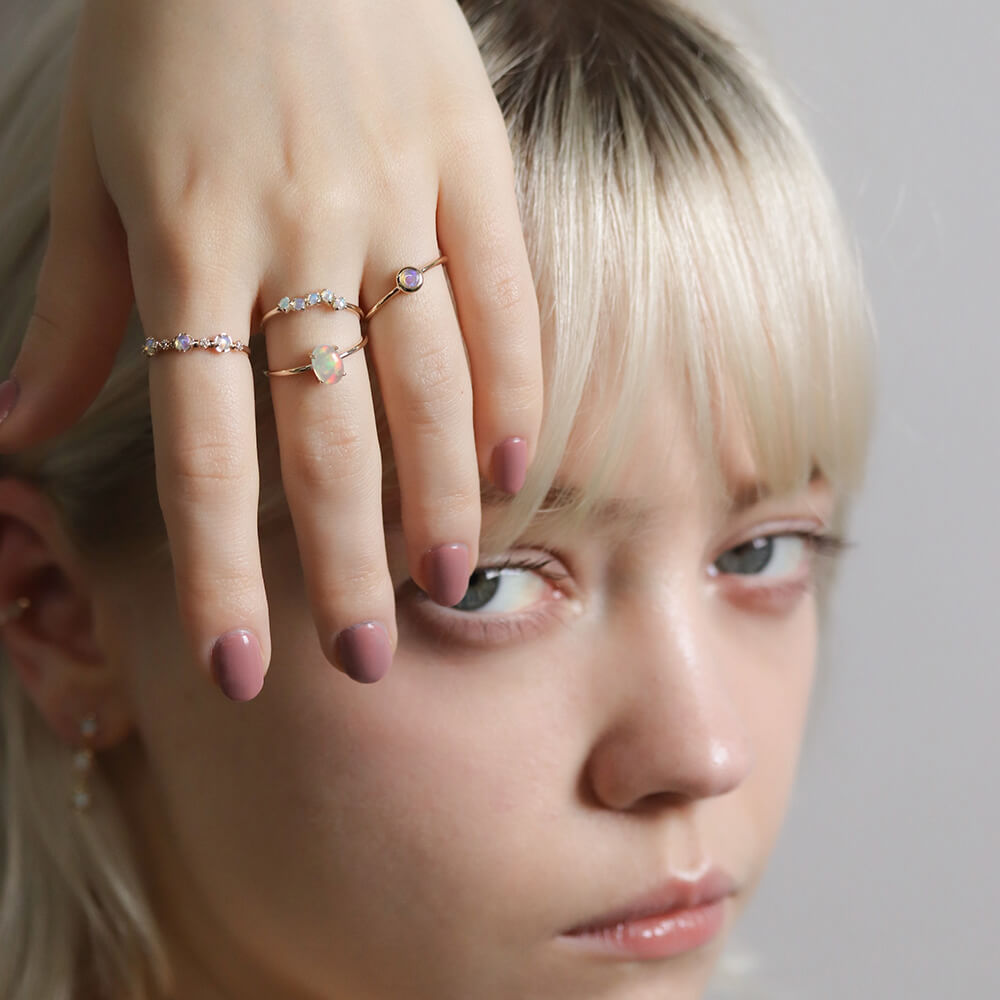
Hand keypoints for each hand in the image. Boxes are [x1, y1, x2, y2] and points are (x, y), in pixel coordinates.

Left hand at [0, 0, 541, 694]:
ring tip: (446, 584)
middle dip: (339, 564)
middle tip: (362, 663)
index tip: (238, 668)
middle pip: (325, 436)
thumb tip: (12, 434)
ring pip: (425, 379)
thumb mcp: (92, 164)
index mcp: (189, 246)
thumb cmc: (167, 30)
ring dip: (435, 495)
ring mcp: (393, 203)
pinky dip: (512, 384)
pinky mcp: (468, 164)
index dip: (217, 570)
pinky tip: (514, 465)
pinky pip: (502, 293)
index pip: (203, 449)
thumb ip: (76, 312)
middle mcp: (296, 240)